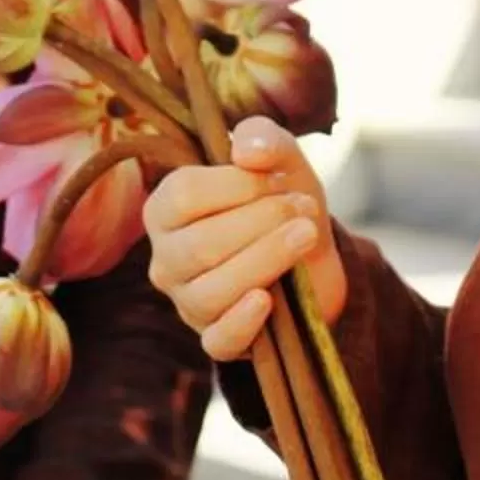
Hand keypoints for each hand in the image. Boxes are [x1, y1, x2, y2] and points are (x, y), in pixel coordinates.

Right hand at [142, 117, 346, 360]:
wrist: (313, 255)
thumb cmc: (281, 201)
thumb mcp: (280, 160)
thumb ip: (264, 139)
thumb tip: (247, 151)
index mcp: (166, 209)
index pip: (184, 195)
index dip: (237, 186)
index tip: (279, 180)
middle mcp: (166, 258)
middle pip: (201, 245)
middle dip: (261, 223)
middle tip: (304, 209)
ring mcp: (187, 302)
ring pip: (211, 292)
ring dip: (266, 260)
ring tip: (306, 236)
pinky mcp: (216, 338)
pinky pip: (218, 340)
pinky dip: (243, 322)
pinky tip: (269, 300)